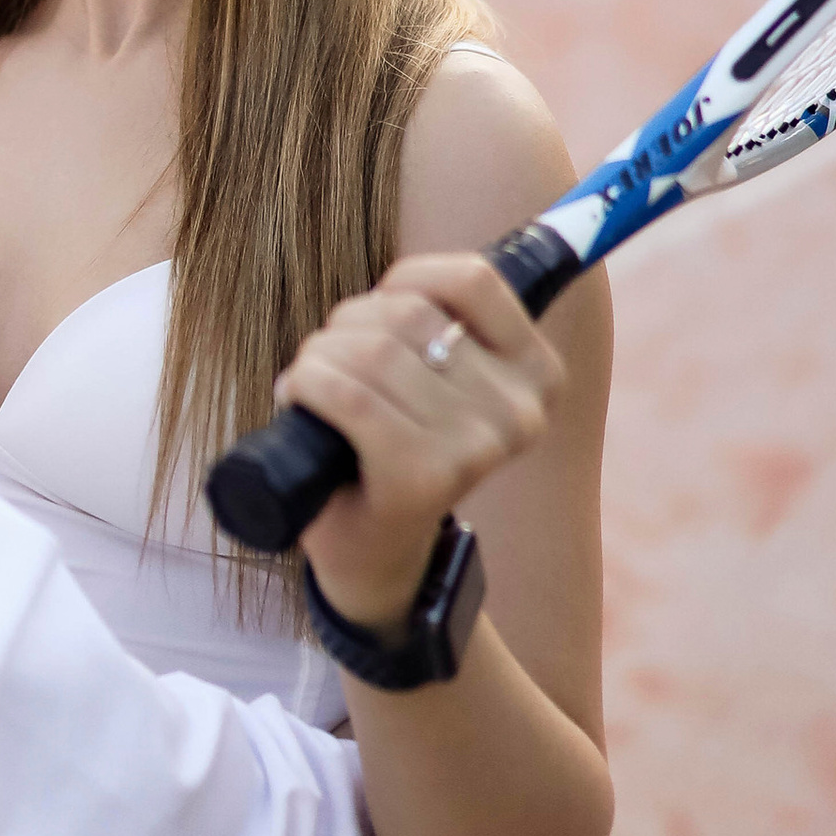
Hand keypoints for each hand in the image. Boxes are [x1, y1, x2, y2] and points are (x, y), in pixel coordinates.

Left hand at [278, 248, 560, 632]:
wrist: (376, 558)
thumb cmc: (395, 451)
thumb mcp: (441, 377)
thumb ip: (446, 320)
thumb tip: (407, 278)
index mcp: (537, 376)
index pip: (474, 279)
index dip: (408, 277)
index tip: (382, 309)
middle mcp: (519, 411)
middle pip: (407, 312)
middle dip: (346, 325)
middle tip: (330, 364)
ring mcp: (476, 446)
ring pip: (371, 349)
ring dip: (319, 357)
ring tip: (313, 386)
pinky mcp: (423, 476)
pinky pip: (348, 393)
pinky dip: (307, 386)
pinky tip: (298, 400)